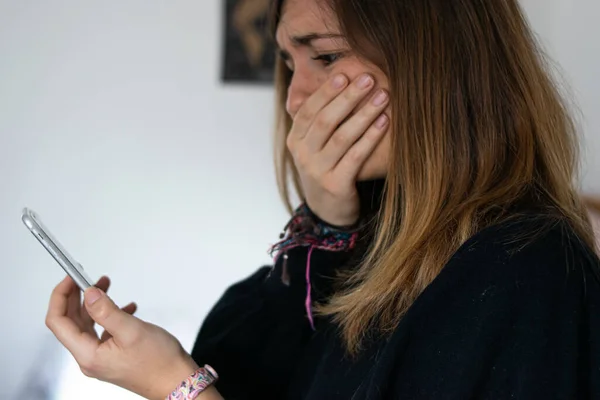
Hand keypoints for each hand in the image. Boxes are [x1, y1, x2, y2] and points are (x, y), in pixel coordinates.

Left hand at [45, 276, 209, 399]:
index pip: (58, 322)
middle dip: (77, 297)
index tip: (71, 278)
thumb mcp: (131, 330)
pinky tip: (125, 307)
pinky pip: (103, 330)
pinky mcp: (114, 354)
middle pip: (71, 322)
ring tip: (104, 285)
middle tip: (85, 277)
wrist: (176, 381)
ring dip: (94, 303)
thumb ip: (106, 310)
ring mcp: (102, 357)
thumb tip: (88, 294)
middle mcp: (91, 358)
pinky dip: (110, 315)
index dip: (60, 297)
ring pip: (87, 324)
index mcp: (88, 355)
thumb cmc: (159, 363)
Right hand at [286, 73, 388, 225]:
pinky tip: (385, 121)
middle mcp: (302, 155)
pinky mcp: (336, 185)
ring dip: (364, 114)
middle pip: (325, 120)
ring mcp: (318, 171)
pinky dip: (371, 137)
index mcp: (295, 140)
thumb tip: (336, 79)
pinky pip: (356, 156)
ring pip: (342, 137)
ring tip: (383, 96)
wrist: (326, 211)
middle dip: (348, 97)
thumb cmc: (325, 168)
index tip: (344, 75)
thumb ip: (318, 119)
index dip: (326, 92)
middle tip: (368, 79)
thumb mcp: (314, 145)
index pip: (308, 110)